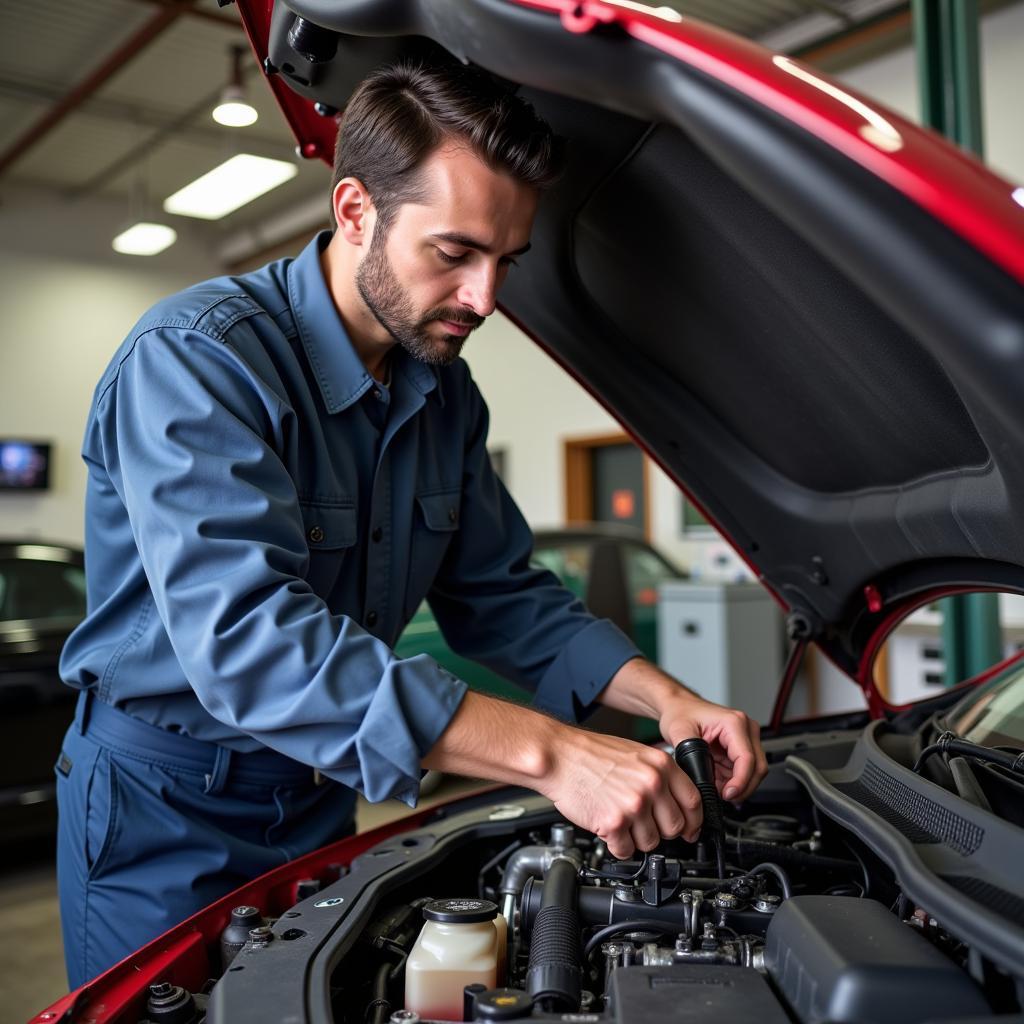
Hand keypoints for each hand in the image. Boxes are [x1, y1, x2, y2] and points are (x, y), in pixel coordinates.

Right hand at [539, 728, 703, 859]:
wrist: (559, 756)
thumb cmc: (591, 754)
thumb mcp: (635, 753)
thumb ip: (658, 775)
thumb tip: (674, 802)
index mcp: (661, 765)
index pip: (694, 802)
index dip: (693, 821)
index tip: (689, 829)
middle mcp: (652, 784)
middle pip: (675, 827)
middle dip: (662, 832)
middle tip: (645, 826)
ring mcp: (634, 804)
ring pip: (651, 843)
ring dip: (637, 839)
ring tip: (622, 822)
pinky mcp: (614, 822)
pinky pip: (626, 850)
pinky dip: (617, 845)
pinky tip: (609, 828)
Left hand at [599, 658, 767, 802]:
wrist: (678, 706)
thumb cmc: (680, 713)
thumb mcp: (680, 733)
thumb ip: (691, 756)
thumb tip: (702, 780)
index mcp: (734, 723)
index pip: (747, 759)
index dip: (740, 782)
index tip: (728, 795)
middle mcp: (746, 729)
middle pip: (758, 768)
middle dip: (742, 787)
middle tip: (722, 797)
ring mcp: (746, 738)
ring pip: (753, 772)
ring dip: (737, 785)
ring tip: (715, 788)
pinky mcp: (740, 747)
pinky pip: (743, 771)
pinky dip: (732, 781)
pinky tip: (717, 781)